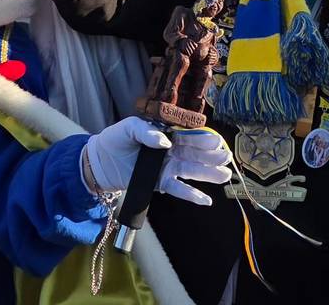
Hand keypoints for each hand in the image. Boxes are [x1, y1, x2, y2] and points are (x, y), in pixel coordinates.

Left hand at [83, 117, 230, 205]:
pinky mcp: (160, 183)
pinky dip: (192, 195)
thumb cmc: (116, 139)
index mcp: (166, 134)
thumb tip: (164, 142)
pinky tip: (206, 200)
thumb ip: (146, 131)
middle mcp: (171, 151)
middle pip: (195, 154)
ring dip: (208, 174)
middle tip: (226, 158)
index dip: (203, 140)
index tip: (216, 142)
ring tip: (224, 175)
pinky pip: (178, 189)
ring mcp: (167, 168)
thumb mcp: (129, 128)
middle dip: (211, 156)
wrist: (101, 160)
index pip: (189, 136)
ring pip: (191, 171)